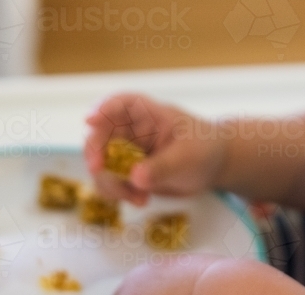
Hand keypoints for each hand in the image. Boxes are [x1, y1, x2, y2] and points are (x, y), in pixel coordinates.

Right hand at [83, 93, 227, 205]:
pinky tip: (142, 201)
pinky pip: (112, 182)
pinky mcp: (129, 173)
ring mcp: (128, 152)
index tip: (89, 120)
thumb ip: (162, 166)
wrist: (214, 167)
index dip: (103, 108)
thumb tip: (134, 178)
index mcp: (149, 114)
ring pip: (102, 163)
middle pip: (101, 134)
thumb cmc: (205, 149)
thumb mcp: (188, 157)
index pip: (122, 103)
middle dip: (95, 152)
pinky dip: (120, 194)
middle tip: (98, 170)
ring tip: (137, 198)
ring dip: (110, 182)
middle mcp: (133, 131)